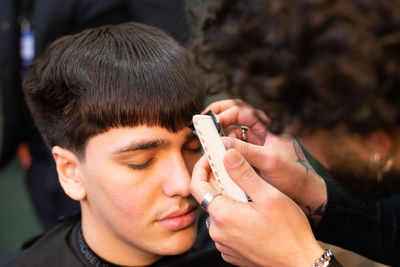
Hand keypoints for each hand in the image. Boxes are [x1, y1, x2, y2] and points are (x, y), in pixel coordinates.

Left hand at [190, 150, 323, 266]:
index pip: (197, 185)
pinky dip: (235, 218)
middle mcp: (218, 232)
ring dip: (231, 202)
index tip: (212, 158)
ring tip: (254, 201)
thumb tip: (228, 155)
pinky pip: (227, 228)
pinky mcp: (231, 251)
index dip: (202, 168)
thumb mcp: (268, 196)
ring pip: (220, 213)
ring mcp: (224, 244)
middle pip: (210, 198)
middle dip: (223, 185)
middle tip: (243, 178)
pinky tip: (254, 217)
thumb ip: (244, 174)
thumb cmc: (289, 232)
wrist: (299, 262)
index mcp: (223, 215)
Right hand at [206, 99, 326, 225]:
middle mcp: (260, 132)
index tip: (209, 121)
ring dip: (219, 141)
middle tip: (202, 129)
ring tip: (210, 148)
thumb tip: (221, 144)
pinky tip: (218, 160)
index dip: (223, 112)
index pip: (240, 109)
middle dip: (217, 123)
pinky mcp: (250, 159)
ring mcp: (254, 146)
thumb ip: (245, 151)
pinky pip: (232, 152)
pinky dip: (224, 154)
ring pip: (230, 136)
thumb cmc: (295, 175)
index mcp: (268, 125)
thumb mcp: (269, 161)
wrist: (306, 197)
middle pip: (232, 119)